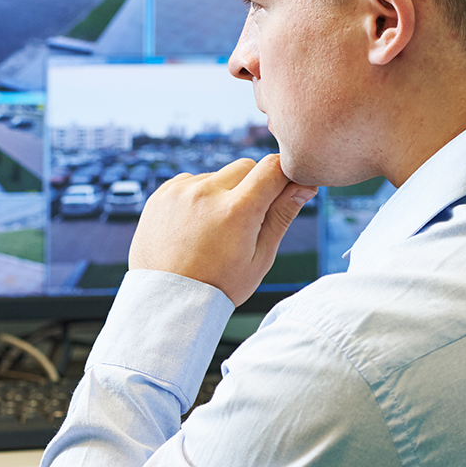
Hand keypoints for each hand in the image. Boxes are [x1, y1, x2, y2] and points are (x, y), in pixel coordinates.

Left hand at [129, 155, 317, 306]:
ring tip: (214, 229)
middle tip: (246, 220)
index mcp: (236, 211)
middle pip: (245, 167)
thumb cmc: (219, 285)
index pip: (272, 168)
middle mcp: (205, 194)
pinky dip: (197, 197)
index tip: (283, 191)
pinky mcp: (161, 194)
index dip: (283, 176)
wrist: (168, 299)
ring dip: (222, 192)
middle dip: (253, 186)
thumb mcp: (260, 258)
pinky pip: (191, 182)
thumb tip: (304, 186)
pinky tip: (194, 226)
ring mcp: (179, 192)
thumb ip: (282, 216)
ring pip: (217, 175)